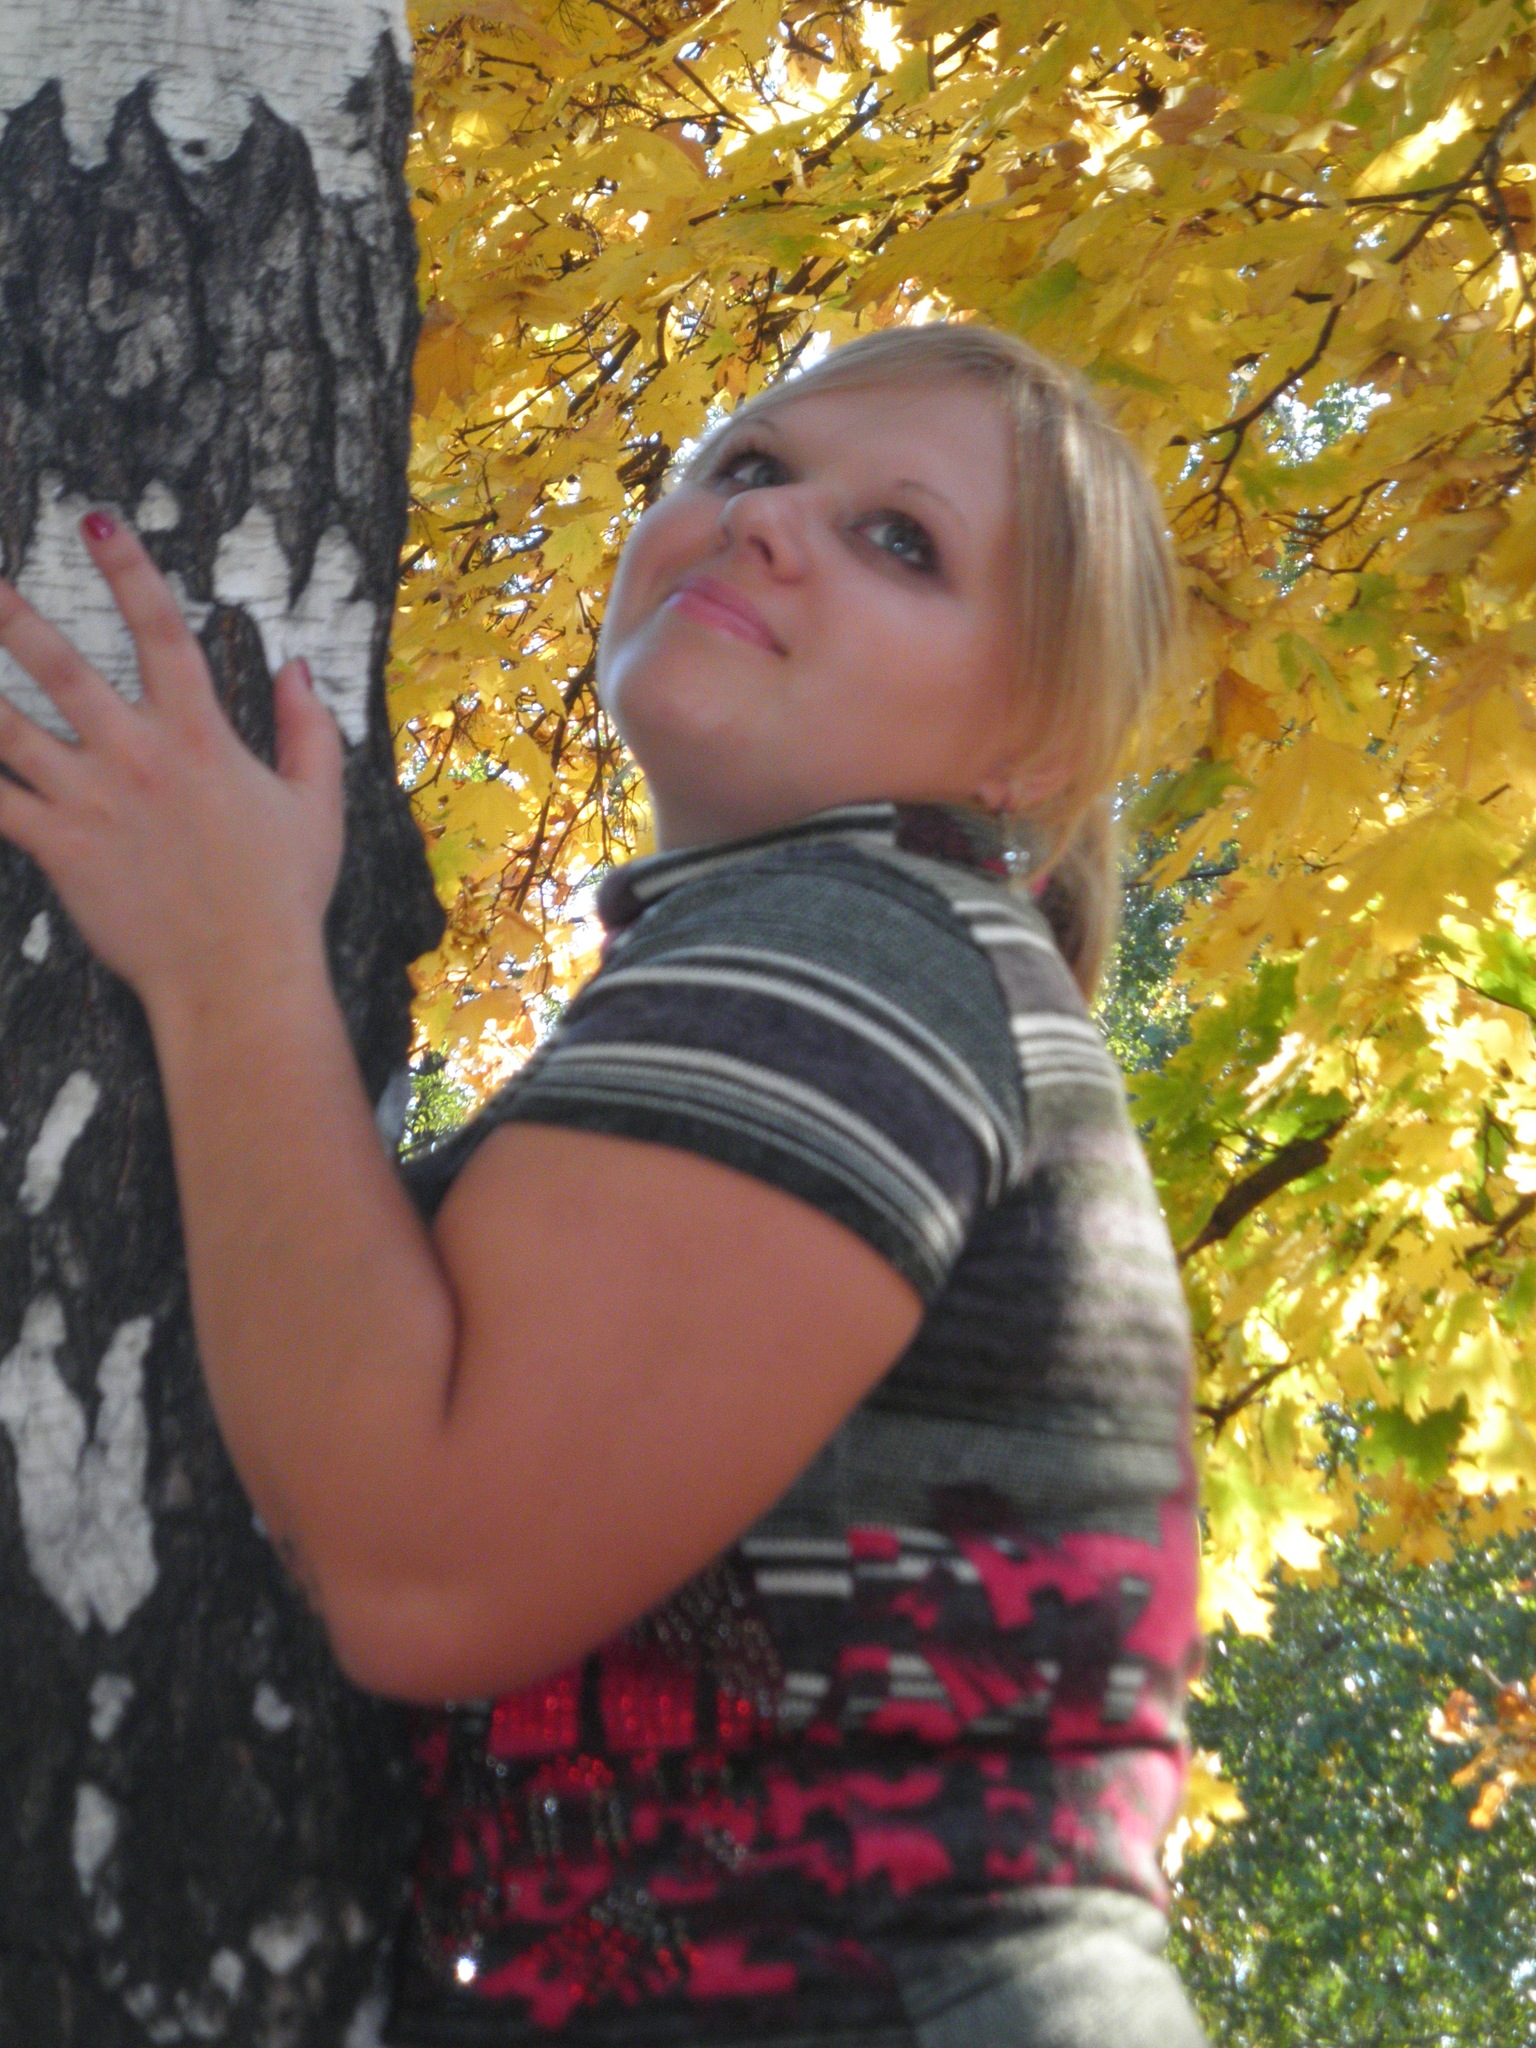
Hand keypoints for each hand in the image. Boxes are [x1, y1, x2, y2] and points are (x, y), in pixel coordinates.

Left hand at [0, 513, 344, 1019]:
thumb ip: (309, 730)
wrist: (240, 974)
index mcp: (199, 736)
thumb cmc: (282, 895)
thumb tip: (300, 669)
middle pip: (59, 667)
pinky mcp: (58, 846)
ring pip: (7, 728)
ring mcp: (90, 800)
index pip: (161, 630)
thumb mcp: (316, 805)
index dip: (127, 568)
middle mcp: (136, 755)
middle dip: (11, 615)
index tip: (95, 519)